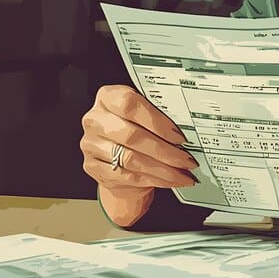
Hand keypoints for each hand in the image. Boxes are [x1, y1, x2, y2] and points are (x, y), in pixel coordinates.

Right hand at [80, 85, 198, 195]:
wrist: (117, 157)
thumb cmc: (135, 130)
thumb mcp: (144, 116)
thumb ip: (158, 116)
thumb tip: (187, 129)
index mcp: (107, 97)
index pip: (130, 104)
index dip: (157, 121)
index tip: (179, 136)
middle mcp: (95, 119)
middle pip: (132, 135)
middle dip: (165, 151)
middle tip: (187, 160)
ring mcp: (91, 144)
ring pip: (131, 159)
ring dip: (163, 169)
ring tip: (183, 173)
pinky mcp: (93, 167)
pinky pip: (127, 176)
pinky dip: (153, 180)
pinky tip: (169, 180)